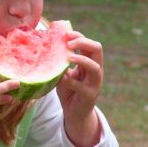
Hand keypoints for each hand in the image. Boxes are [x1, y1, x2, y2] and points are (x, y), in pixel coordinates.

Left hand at [56, 31, 102, 146]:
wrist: (74, 113)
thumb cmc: (69, 89)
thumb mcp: (65, 72)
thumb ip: (62, 61)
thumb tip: (50, 45)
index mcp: (90, 62)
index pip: (90, 43)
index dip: (79, 36)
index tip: (65, 34)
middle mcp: (96, 70)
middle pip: (97, 49)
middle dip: (83, 42)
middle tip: (68, 44)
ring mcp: (95, 83)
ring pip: (95, 67)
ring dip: (81, 60)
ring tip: (68, 58)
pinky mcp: (90, 96)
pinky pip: (82, 87)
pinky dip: (71, 81)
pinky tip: (61, 78)